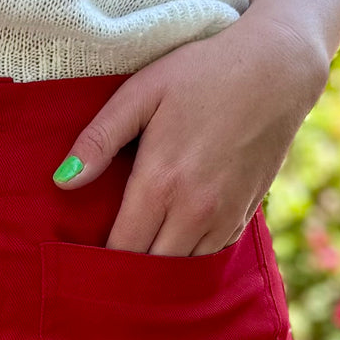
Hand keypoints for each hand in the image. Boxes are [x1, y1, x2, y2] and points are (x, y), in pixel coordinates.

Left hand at [52, 11, 331, 255]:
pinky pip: (210, 256)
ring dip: (159, 267)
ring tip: (137, 257)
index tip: (82, 261)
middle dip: (126, 271)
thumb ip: (99, 139)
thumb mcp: (141, 92)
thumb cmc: (201, 73)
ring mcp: (224, 216)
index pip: (120, 249)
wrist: (277, 68)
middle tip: (104, 265)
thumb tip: (62, 182)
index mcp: (160, 183)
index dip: (98, 261)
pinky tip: (172, 243)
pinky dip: (189, 256)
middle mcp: (194, 210)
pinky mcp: (246, 214)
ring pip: (182, 268)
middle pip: (150, 268)